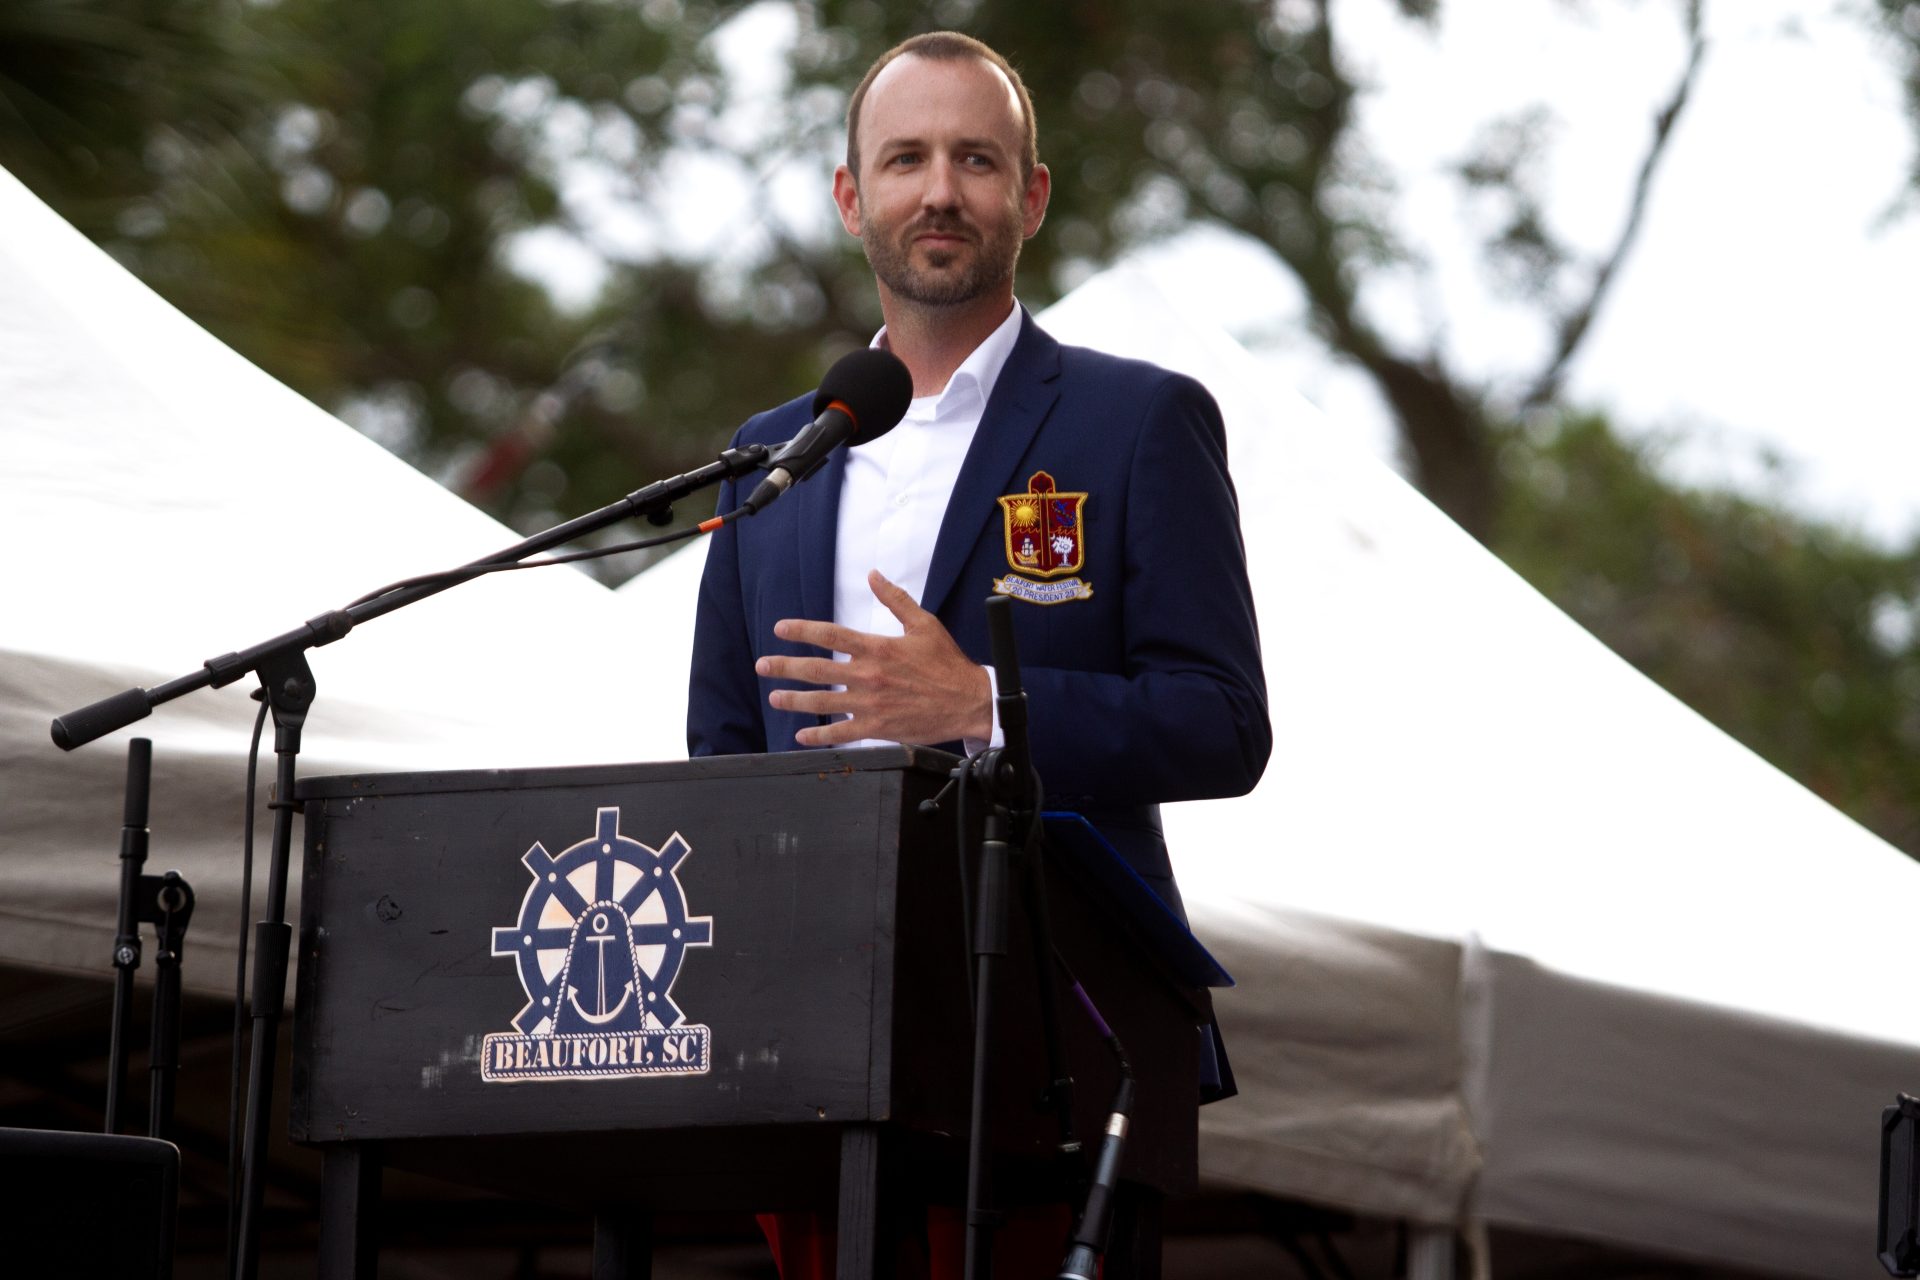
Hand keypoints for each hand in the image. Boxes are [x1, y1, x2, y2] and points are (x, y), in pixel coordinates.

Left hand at [756, 570, 991, 746]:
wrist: (968, 701)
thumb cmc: (947, 663)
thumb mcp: (924, 624)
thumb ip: (895, 599)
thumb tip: (873, 575)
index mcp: (878, 648)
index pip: (831, 635)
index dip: (802, 630)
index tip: (781, 629)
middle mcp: (869, 676)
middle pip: (817, 670)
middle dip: (785, 667)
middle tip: (763, 665)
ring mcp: (871, 705)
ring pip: (823, 702)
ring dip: (794, 700)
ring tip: (774, 697)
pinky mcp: (878, 729)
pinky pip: (842, 734)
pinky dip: (819, 737)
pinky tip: (801, 736)